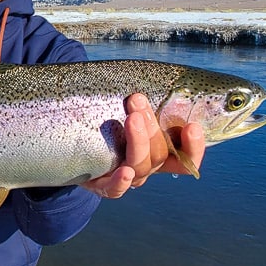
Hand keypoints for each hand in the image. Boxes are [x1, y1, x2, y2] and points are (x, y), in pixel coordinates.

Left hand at [83, 93, 205, 198]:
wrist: (73, 142)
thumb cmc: (108, 118)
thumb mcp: (129, 109)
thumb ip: (146, 100)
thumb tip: (156, 75)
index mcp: (160, 152)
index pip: (186, 157)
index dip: (193, 147)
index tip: (192, 126)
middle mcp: (146, 167)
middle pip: (159, 154)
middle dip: (151, 126)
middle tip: (137, 100)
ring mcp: (126, 177)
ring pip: (140, 165)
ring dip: (138, 141)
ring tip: (131, 118)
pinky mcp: (103, 185)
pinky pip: (114, 190)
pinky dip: (121, 182)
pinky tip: (124, 171)